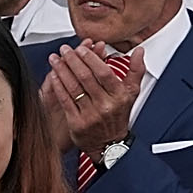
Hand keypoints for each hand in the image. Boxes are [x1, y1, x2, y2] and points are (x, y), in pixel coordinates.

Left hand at [41, 40, 142, 155]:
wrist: (109, 144)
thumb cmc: (118, 116)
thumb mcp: (132, 94)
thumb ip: (136, 70)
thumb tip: (138, 51)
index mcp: (119, 95)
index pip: (103, 72)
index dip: (91, 59)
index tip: (81, 48)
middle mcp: (105, 105)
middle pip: (86, 77)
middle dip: (73, 60)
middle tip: (64, 50)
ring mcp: (90, 114)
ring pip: (73, 87)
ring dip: (62, 70)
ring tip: (55, 59)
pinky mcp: (76, 123)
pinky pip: (65, 100)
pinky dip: (58, 86)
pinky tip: (53, 76)